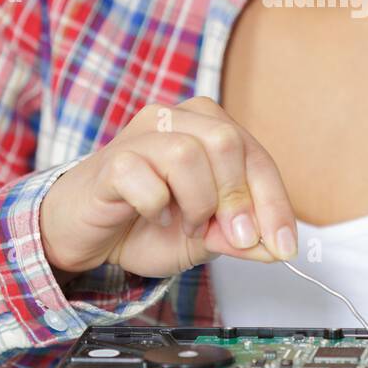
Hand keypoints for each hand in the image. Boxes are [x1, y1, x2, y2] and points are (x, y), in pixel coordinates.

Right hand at [39, 97, 296, 279]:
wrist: (84, 235)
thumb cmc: (144, 224)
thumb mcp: (205, 238)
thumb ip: (240, 238)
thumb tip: (276, 247)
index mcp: (208, 129)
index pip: (256, 157)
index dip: (275, 203)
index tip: (283, 245)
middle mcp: (177, 120)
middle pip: (227, 141)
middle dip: (237, 199)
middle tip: (231, 237)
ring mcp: (141, 135)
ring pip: (187, 154)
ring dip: (196, 203)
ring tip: (185, 224)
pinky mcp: (111, 161)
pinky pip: (145, 179)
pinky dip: (155, 207)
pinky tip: (151, 216)